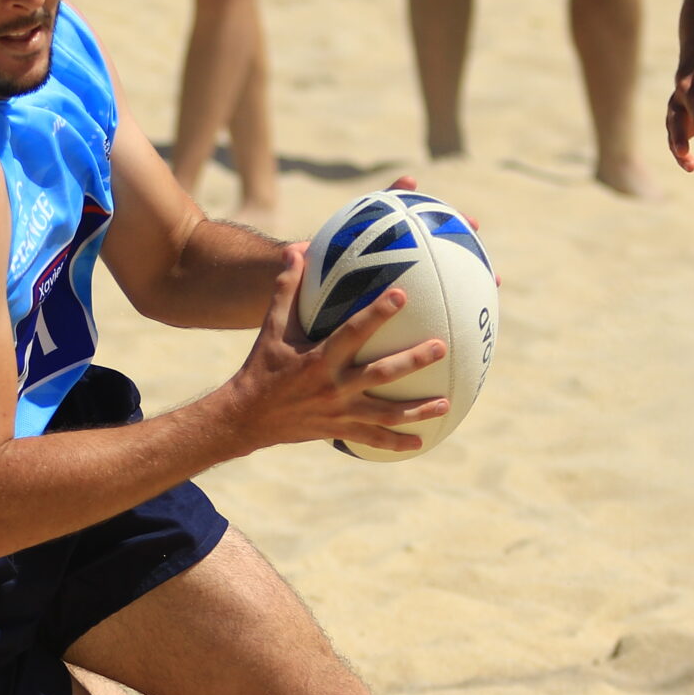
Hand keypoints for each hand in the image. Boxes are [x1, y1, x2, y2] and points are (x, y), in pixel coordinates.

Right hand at [223, 245, 448, 453]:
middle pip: (381, 374)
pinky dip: (396, 443)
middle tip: (441, 347)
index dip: (378, 313)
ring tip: (447, 403)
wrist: (246, 417)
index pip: (354, 332)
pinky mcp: (339, 430)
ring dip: (418, 410)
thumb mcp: (272, 329)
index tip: (402, 295)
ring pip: (385, 413)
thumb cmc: (262, 367)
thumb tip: (295, 251)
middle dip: (413, 361)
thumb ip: (286, 290)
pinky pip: (372, 439)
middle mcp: (333, 386)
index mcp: (319, 359)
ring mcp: (339, 412)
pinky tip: (419, 443)